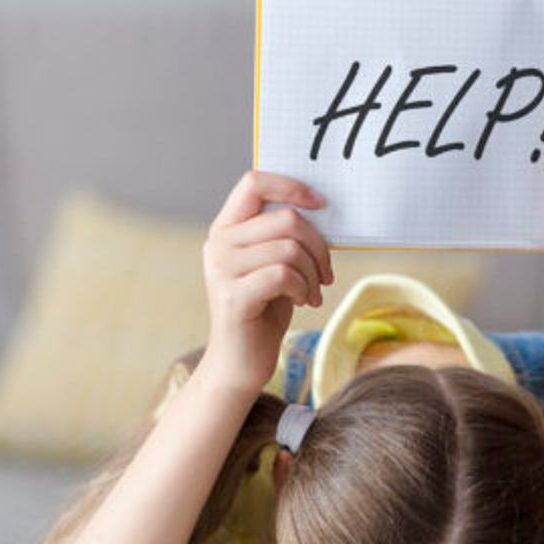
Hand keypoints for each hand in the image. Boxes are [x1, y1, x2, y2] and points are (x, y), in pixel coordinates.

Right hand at [198, 171, 333, 393]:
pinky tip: (302, 302)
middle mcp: (218, 243)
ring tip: (313, 292)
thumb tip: (321, 207)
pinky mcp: (233, 296)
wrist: (241, 361)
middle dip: (318, 246)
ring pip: (289, 248)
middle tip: (325, 273)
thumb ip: (284, 234)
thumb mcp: (274, 263)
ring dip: (313, 272)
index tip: (321, 204)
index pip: (254, 182)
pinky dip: (303, 288)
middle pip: (285, 219)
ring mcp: (221, 269)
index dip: (292, 186)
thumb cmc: (265, 309)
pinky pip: (283, 275)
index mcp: (226, 228)